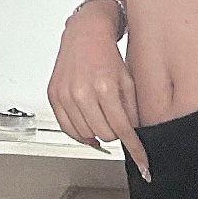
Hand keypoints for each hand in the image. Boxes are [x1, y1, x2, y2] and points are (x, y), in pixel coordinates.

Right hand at [47, 10, 150, 181]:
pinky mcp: (54, 95)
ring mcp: (65, 95)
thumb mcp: (128, 80)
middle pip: (104, 135)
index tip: (143, 165)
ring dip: (97, 131)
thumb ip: (132, 110)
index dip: (135, 150)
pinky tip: (88, 124)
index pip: (123, 130)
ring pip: (86, 135)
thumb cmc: (108, 54)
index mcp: (105, 87)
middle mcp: (82, 92)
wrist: (85, 33)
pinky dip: (80, 132)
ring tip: (102, 115)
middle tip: (117, 119)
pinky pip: (68, 128)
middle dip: (115, 133)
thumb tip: (135, 135)